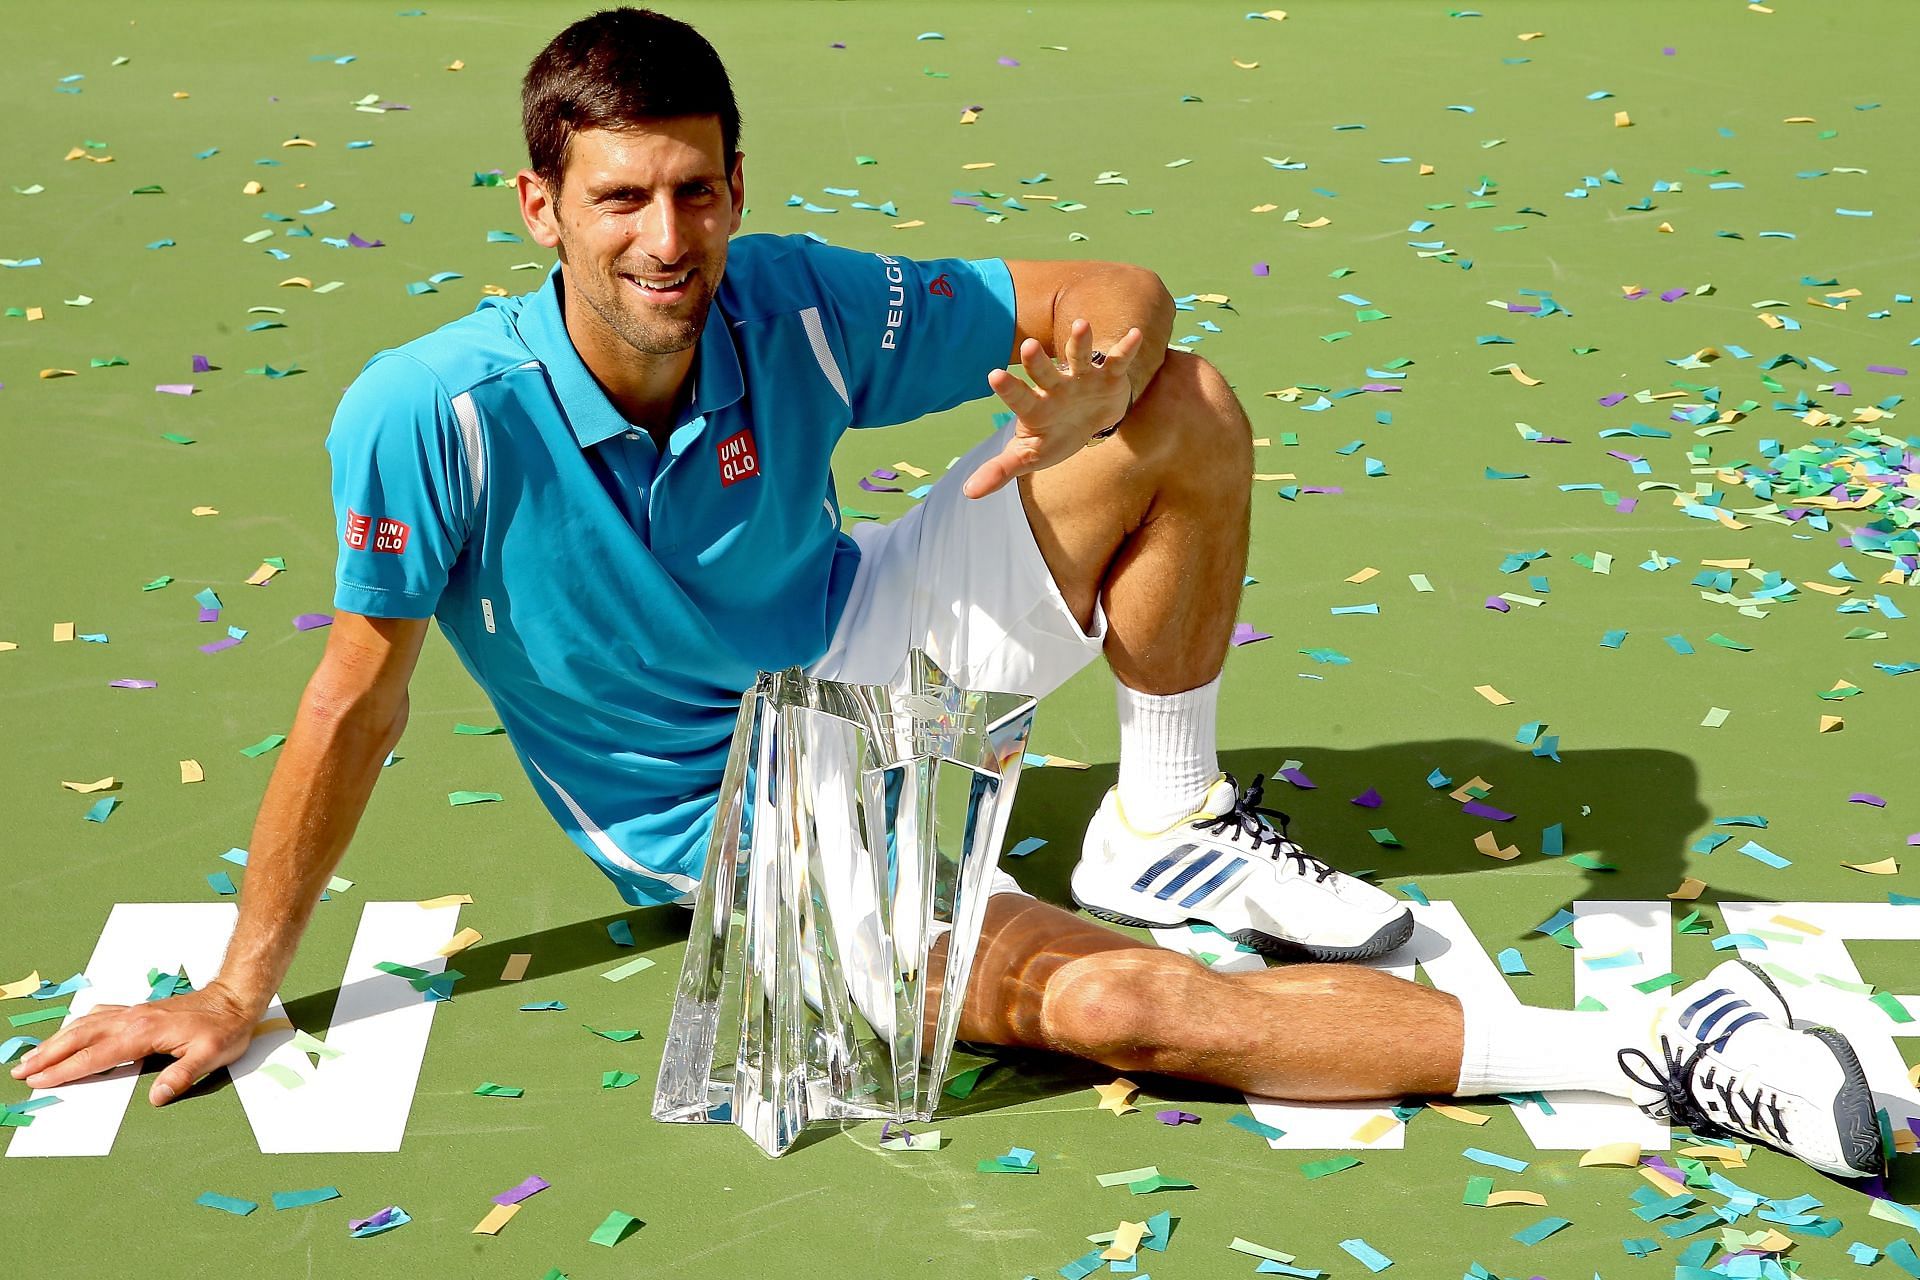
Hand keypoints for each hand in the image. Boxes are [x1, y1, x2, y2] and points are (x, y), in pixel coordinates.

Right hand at [9, 983, 259, 1106]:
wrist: (235, 998)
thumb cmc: (224, 1028)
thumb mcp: (210, 1055)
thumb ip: (182, 1076)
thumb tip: (156, 1097)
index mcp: (143, 1033)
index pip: (95, 1055)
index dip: (65, 1070)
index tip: (39, 1081)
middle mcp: (132, 1019)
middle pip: (79, 1037)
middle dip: (47, 1055)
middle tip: (20, 1070)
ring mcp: (133, 1012)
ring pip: (85, 1024)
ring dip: (57, 1039)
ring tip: (32, 1055)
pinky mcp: (138, 1010)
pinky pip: (99, 1015)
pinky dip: (77, 1025)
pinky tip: (70, 1030)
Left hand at [964, 318, 1147, 498]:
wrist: (1089, 421)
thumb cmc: (1054, 437)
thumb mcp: (1029, 456)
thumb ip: (1000, 470)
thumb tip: (968, 492)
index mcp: (1036, 408)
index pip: (1020, 398)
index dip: (1009, 389)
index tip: (993, 375)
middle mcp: (1055, 388)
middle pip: (1044, 373)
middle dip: (1038, 362)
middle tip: (1029, 347)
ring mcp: (1082, 379)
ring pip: (1079, 358)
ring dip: (1080, 343)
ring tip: (1080, 325)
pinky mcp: (1108, 377)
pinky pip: (1117, 361)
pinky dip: (1126, 349)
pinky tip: (1135, 335)